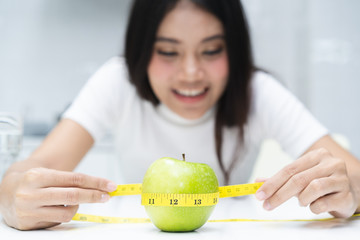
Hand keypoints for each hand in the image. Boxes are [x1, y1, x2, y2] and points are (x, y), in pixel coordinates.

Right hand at [0, 167, 116, 229]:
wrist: (5, 191)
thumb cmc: (33, 180)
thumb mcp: (48, 173)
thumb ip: (71, 181)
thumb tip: (101, 188)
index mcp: (38, 176)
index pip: (75, 179)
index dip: (96, 182)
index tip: (111, 185)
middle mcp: (31, 194)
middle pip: (73, 195)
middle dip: (94, 196)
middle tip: (108, 196)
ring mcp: (28, 211)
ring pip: (67, 213)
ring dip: (76, 208)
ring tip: (70, 203)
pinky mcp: (28, 225)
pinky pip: (57, 222)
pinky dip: (62, 215)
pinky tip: (55, 209)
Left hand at [255, 148, 357, 217]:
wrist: (349, 192)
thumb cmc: (321, 183)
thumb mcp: (301, 177)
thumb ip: (279, 180)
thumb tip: (257, 182)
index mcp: (316, 155)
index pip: (289, 169)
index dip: (272, 183)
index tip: (259, 194)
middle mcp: (331, 163)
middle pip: (298, 179)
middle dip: (279, 194)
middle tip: (267, 205)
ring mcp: (341, 178)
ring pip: (312, 188)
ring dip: (302, 199)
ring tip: (303, 201)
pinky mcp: (347, 195)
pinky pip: (323, 203)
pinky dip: (314, 207)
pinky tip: (316, 205)